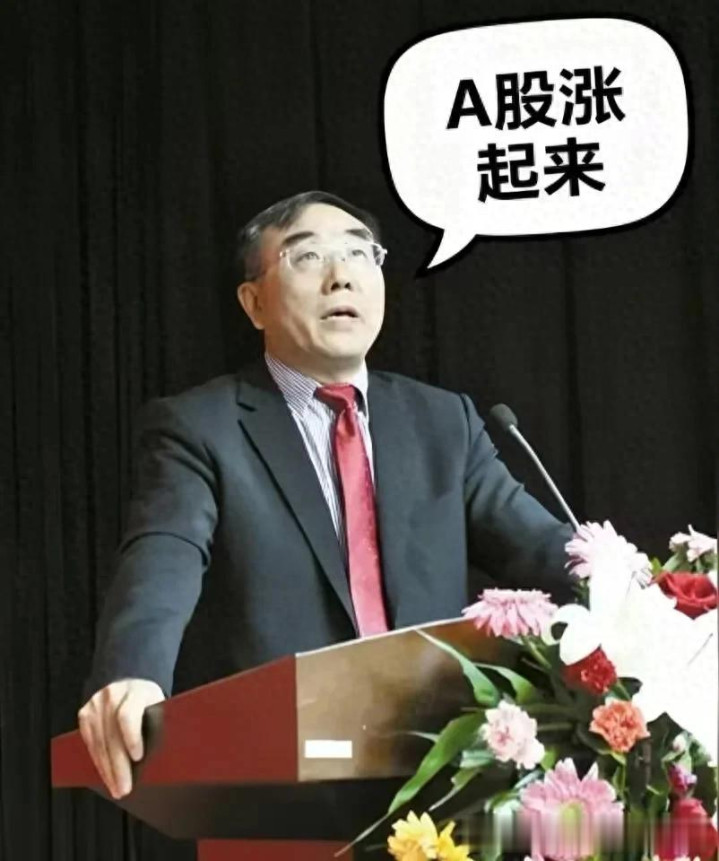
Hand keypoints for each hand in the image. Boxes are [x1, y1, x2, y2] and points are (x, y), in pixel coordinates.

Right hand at [78, 679, 164, 798]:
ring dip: (107, 770)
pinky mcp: (85, 713)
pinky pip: (90, 743)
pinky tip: (105, 775)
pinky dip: (98, 761)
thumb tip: (165, 757)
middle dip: (118, 766)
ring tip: (115, 788)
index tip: (138, 758)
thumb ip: (157, 723)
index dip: (132, 738)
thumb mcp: (158, 704)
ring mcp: (96, 704)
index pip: (128, 715)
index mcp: (136, 691)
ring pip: (99, 743)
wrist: (130, 679)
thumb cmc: (149, 700)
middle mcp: (113, 695)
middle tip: (124, 789)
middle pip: (112, 736)